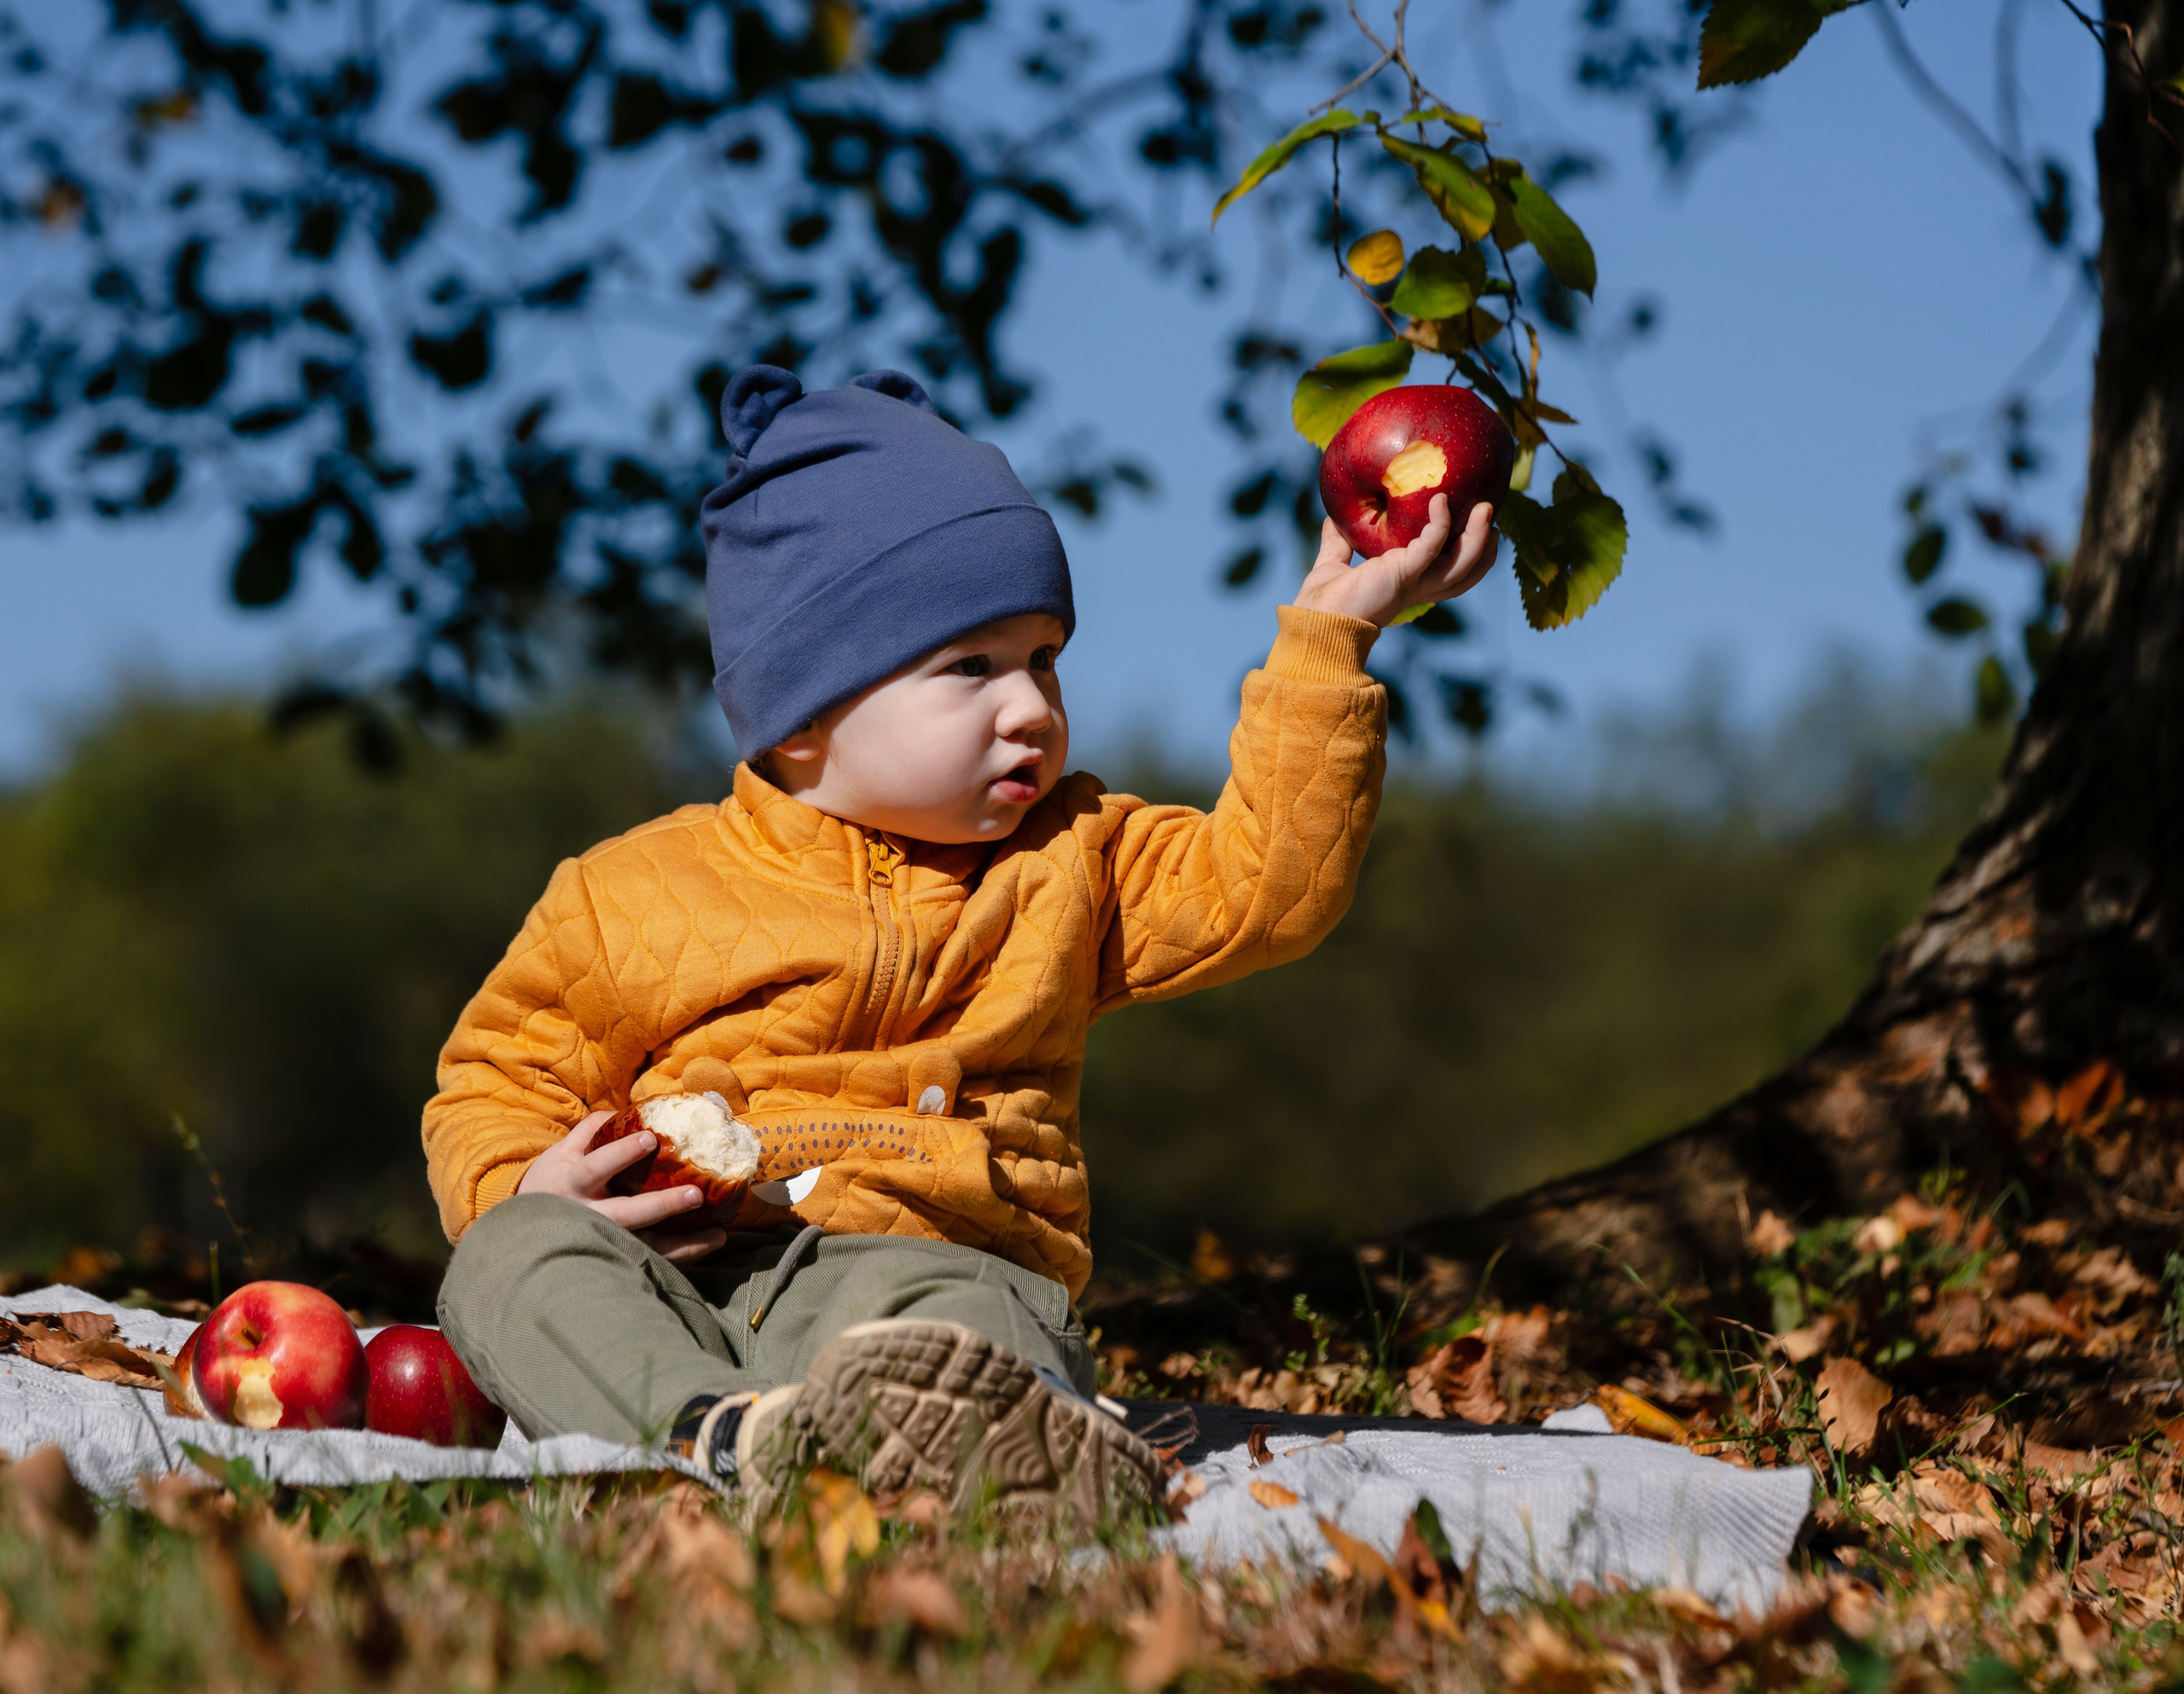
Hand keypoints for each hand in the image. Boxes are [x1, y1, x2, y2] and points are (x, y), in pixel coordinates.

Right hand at [514, 1110, 727, 1263]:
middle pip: (625, 1215)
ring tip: (718, 1235)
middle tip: (696, 1194)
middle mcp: (587, 1217)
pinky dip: (682, 1256)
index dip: (621, 1153)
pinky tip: (710, 1244)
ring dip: (683, 1244)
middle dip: (661, 1206)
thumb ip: (592, 1130)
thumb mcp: (561, 1152)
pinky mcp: (615, 1259)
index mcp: (572, 1183)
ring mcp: (602, 1242)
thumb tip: (630, 1111)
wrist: (523, 1232)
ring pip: (644, 1247)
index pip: (596, 1167)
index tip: (650, 1139)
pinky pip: (652, 1260)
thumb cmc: (552, 1182)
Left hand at [1291, 494, 1497, 628]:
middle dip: (1482, 545)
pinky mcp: (1402, 574)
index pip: (1447, 571)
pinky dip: (1439, 523)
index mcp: (1405, 584)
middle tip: (1489, 514)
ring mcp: (1412, 582)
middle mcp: (1415, 586)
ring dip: (1477, 536)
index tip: (1475, 525)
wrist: (1314, 623)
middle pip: (1465, 571)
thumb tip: (1333, 517)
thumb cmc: (1321, 602)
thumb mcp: (1333, 563)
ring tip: (1485, 508)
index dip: (1466, 552)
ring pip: (1461, 564)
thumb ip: (1337, 542)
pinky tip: (1440, 501)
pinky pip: (1431, 546)